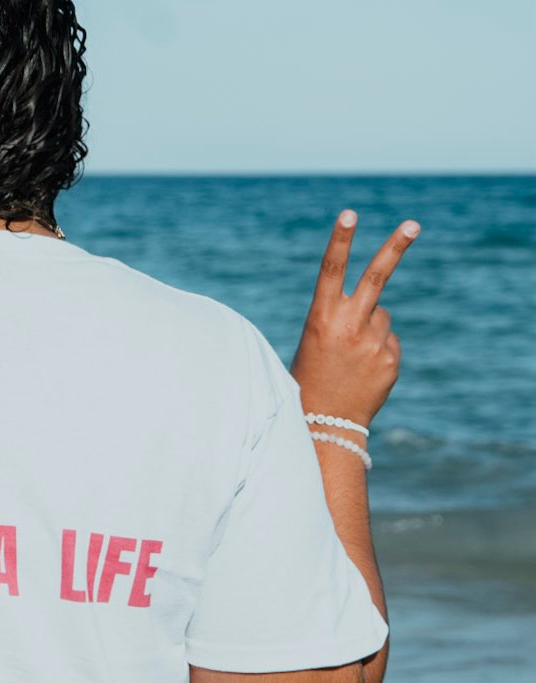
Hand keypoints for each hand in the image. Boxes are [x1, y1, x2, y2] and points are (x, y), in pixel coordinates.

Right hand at [290, 210, 419, 426]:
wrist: (324, 426)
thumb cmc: (310, 381)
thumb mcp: (313, 344)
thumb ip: (344, 320)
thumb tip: (382, 308)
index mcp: (321, 320)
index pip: (331, 271)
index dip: (340, 240)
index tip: (349, 214)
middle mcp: (349, 326)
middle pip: (377, 277)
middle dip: (395, 248)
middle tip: (414, 224)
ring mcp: (373, 343)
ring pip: (382, 316)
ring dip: (371, 328)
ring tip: (350, 357)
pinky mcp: (390, 360)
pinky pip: (389, 342)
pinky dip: (379, 352)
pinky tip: (362, 372)